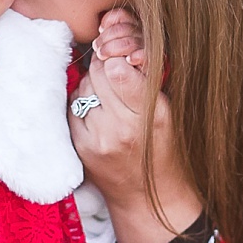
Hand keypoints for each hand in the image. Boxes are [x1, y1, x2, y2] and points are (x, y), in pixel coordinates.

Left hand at [70, 14, 201, 242]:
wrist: (149, 198)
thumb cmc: (166, 149)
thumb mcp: (169, 112)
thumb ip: (147, 79)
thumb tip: (119, 45)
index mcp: (152, 116)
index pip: (117, 68)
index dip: (117, 57)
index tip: (122, 58)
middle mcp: (123, 128)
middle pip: (97, 74)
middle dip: (103, 67)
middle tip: (114, 73)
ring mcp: (98, 140)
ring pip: (83, 89)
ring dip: (93, 86)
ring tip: (109, 98)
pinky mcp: (81, 149)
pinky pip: (73, 109)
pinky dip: (83, 105)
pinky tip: (98, 113)